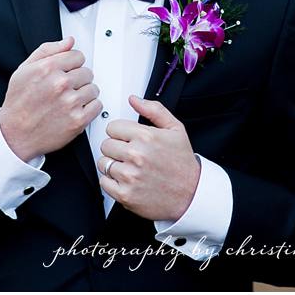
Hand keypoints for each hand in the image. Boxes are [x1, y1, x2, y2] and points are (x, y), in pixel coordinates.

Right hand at [0, 36, 101, 162]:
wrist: (15, 134)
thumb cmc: (18, 103)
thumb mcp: (24, 70)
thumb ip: (47, 51)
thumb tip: (68, 41)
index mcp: (48, 68)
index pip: (77, 55)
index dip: (71, 64)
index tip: (66, 72)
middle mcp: (60, 83)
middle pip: (87, 72)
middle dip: (78, 79)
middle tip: (65, 89)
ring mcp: (70, 102)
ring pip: (93, 88)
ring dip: (84, 94)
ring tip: (68, 101)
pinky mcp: (78, 120)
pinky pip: (97, 105)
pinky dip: (89, 108)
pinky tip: (74, 110)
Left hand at [97, 95, 199, 221]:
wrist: (192, 194)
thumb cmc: (182, 163)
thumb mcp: (175, 130)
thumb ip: (154, 110)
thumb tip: (134, 99)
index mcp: (146, 137)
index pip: (112, 127)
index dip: (120, 133)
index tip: (128, 139)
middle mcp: (137, 156)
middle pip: (105, 145)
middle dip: (116, 149)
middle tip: (130, 155)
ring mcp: (130, 176)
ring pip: (103, 163)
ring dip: (113, 165)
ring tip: (130, 168)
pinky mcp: (125, 194)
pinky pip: (104, 182)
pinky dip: (112, 182)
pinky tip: (127, 181)